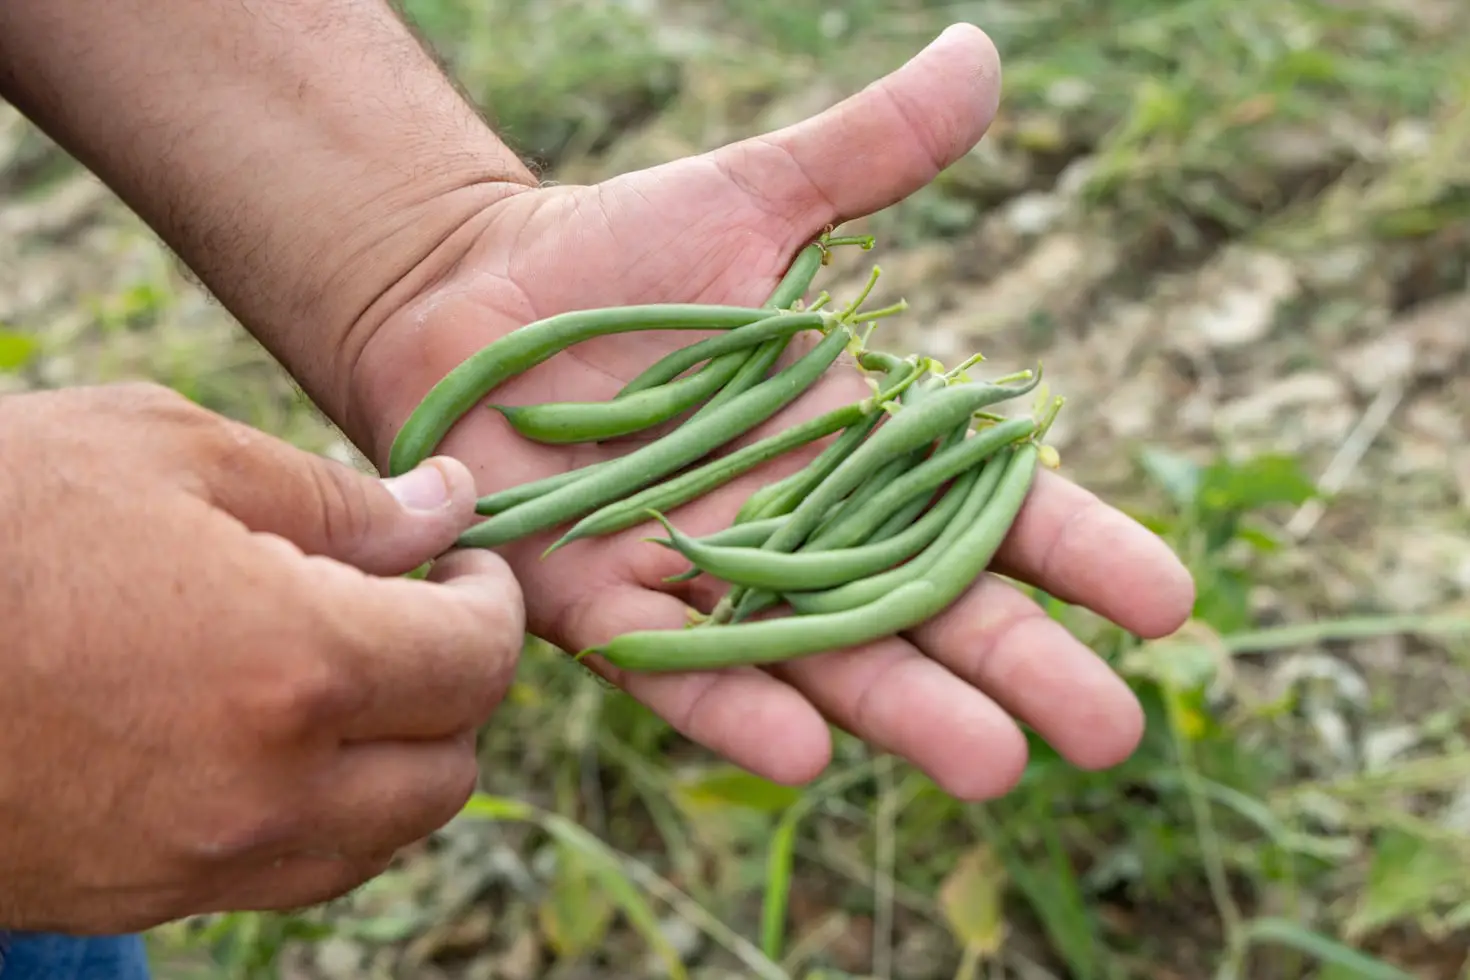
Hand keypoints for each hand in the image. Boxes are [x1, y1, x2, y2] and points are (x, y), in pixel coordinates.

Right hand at [0, 384, 523, 932]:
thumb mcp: (165, 452)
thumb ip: (334, 497)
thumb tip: (444, 508)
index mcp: (297, 666)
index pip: (478, 660)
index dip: (497, 603)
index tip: (473, 565)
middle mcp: (266, 792)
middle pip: (450, 770)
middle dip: (461, 688)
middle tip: (422, 614)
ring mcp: (197, 864)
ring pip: (379, 838)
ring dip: (400, 759)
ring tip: (354, 672)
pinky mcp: (135, 899)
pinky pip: (286, 874)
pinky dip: (320, 810)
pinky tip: (275, 735)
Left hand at [347, 24, 1195, 799]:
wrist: (472, 296)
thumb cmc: (621, 252)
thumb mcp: (755, 195)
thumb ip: (868, 152)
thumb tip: (980, 55)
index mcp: (857, 443)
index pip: (991, 507)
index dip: (1079, 553)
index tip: (1170, 604)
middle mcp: (802, 526)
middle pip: (930, 607)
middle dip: (1021, 668)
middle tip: (1110, 735)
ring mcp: (709, 575)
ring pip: (823, 656)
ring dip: (904, 712)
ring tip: (990, 766)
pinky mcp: (607, 607)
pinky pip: (679, 667)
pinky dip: (736, 705)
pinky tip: (803, 753)